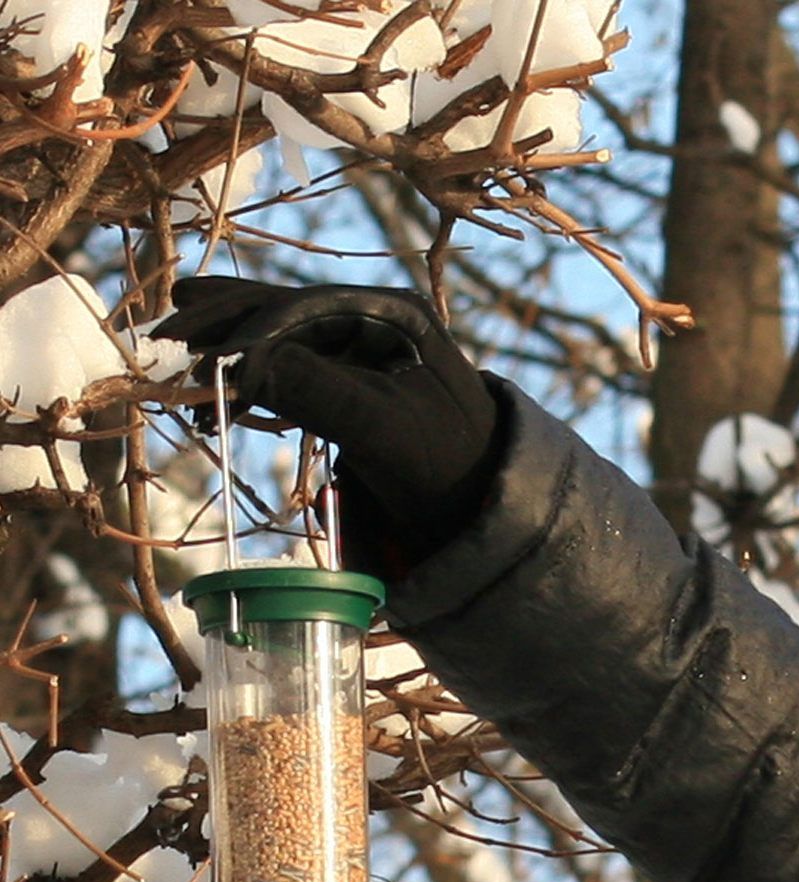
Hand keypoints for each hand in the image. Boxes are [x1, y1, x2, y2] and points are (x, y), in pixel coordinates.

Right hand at [157, 279, 501, 571]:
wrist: (487, 510)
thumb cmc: (449, 469)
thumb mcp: (382, 429)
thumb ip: (316, 391)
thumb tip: (241, 364)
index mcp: (392, 313)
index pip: (300, 309)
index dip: (242, 329)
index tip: (194, 353)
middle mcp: (378, 318)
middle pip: (284, 312)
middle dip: (224, 325)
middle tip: (165, 337)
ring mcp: (367, 348)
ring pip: (283, 337)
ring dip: (231, 348)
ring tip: (178, 349)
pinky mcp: (358, 382)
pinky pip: (295, 366)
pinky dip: (256, 373)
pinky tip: (223, 382)